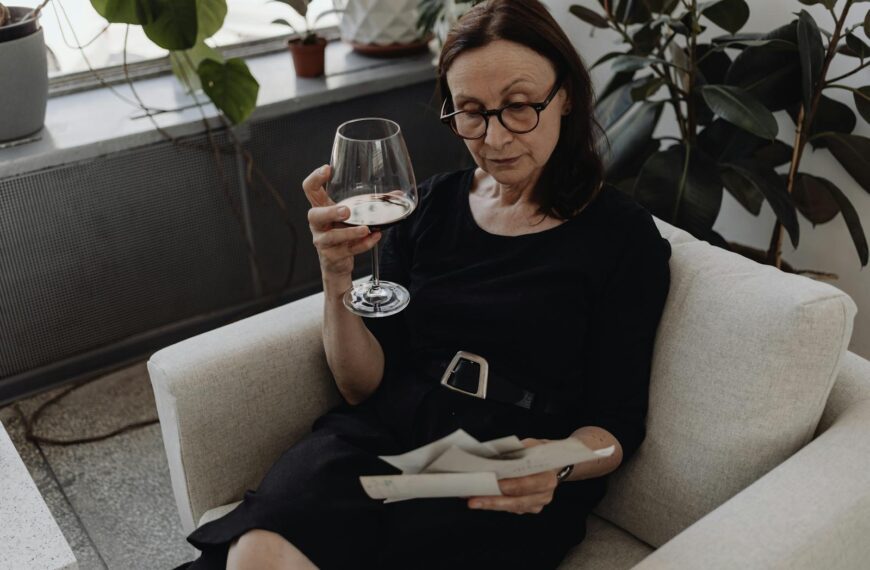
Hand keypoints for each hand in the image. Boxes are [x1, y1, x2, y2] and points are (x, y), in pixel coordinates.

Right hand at [302, 165, 381, 287]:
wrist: (337, 264)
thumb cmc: (343, 233)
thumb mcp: (352, 216)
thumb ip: (369, 204)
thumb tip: (397, 194)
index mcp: (321, 208)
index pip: (310, 190)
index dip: (315, 178)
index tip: (327, 169)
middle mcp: (318, 225)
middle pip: (315, 215)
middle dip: (330, 212)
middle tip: (346, 211)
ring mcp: (323, 241)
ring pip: (332, 237)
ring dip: (350, 232)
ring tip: (365, 229)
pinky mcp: (333, 256)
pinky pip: (348, 250)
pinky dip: (363, 245)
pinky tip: (374, 237)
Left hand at [466, 438, 558, 514]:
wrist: (554, 462)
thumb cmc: (539, 452)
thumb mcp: (531, 445)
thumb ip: (517, 451)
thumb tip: (495, 456)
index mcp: (547, 477)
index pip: (526, 484)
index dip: (509, 486)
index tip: (491, 485)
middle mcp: (545, 494)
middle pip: (516, 501)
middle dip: (493, 501)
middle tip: (473, 501)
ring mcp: (538, 503)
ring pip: (512, 507)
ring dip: (491, 504)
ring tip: (472, 501)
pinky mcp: (530, 508)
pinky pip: (511, 508)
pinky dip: (496, 504)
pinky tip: (481, 500)